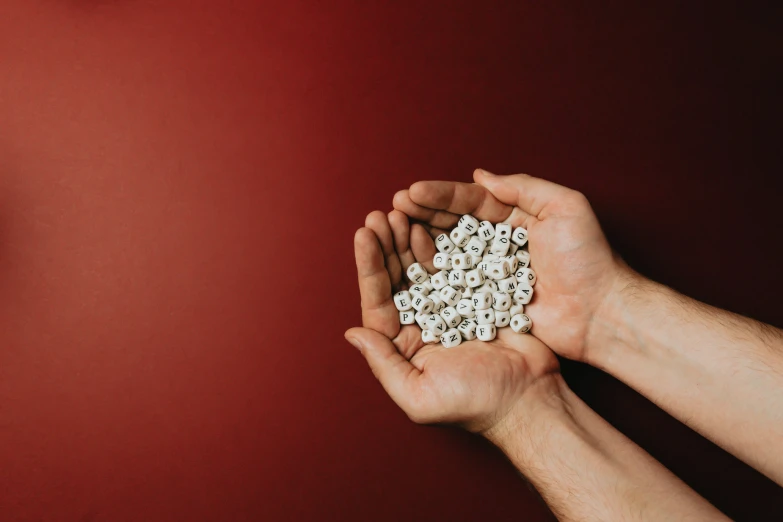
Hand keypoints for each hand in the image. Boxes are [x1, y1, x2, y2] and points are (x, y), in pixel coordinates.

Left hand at [345, 210, 558, 433]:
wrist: (528, 398)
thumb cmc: (474, 404)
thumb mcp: (418, 395)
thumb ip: (383, 364)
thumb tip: (352, 333)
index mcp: (404, 345)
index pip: (378, 300)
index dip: (369, 266)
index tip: (363, 234)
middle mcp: (422, 323)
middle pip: (397, 278)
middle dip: (387, 245)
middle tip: (381, 215)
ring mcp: (449, 308)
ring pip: (422, 266)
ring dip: (409, 240)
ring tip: (401, 213)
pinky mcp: (475, 296)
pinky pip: (453, 266)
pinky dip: (441, 245)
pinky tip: (431, 226)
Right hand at [392, 169, 626, 361]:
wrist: (601, 314)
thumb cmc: (587, 259)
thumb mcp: (565, 207)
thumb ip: (523, 187)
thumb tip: (480, 175)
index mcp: (515, 218)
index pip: (470, 201)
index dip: (439, 196)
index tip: (411, 193)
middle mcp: (498, 244)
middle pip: (452, 225)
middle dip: (421, 215)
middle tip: (393, 208)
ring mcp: (490, 274)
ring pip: (448, 253)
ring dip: (420, 242)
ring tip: (393, 232)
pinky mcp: (487, 302)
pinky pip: (455, 286)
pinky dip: (431, 277)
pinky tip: (408, 268)